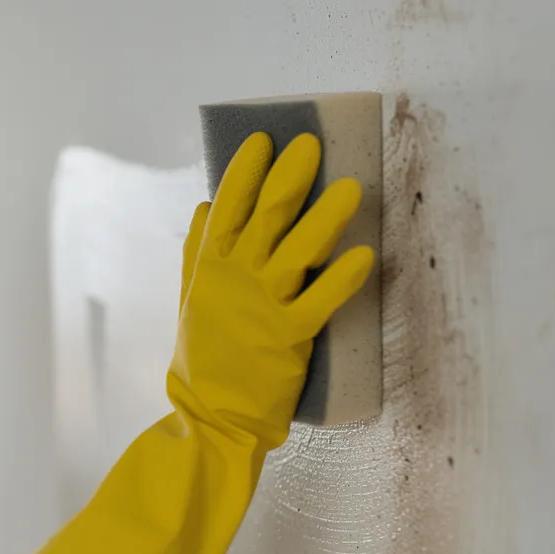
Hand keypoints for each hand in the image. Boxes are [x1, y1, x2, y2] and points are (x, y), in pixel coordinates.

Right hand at [170, 132, 373, 446]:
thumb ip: (197, 252)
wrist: (210, 414)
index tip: (263, 139)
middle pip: (265, 219)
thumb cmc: (202, 357)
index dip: (245, 171)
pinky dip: (342, 279)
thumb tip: (205, 206)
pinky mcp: (289, 337)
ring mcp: (263, 307)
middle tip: (311, 145)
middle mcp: (236, 279)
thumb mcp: (190, 298)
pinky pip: (321, 302)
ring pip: (298, 252)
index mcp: (211, 267)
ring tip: (351, 188)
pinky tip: (364, 256)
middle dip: (289, 178)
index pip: (228, 207)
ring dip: (325, 218)